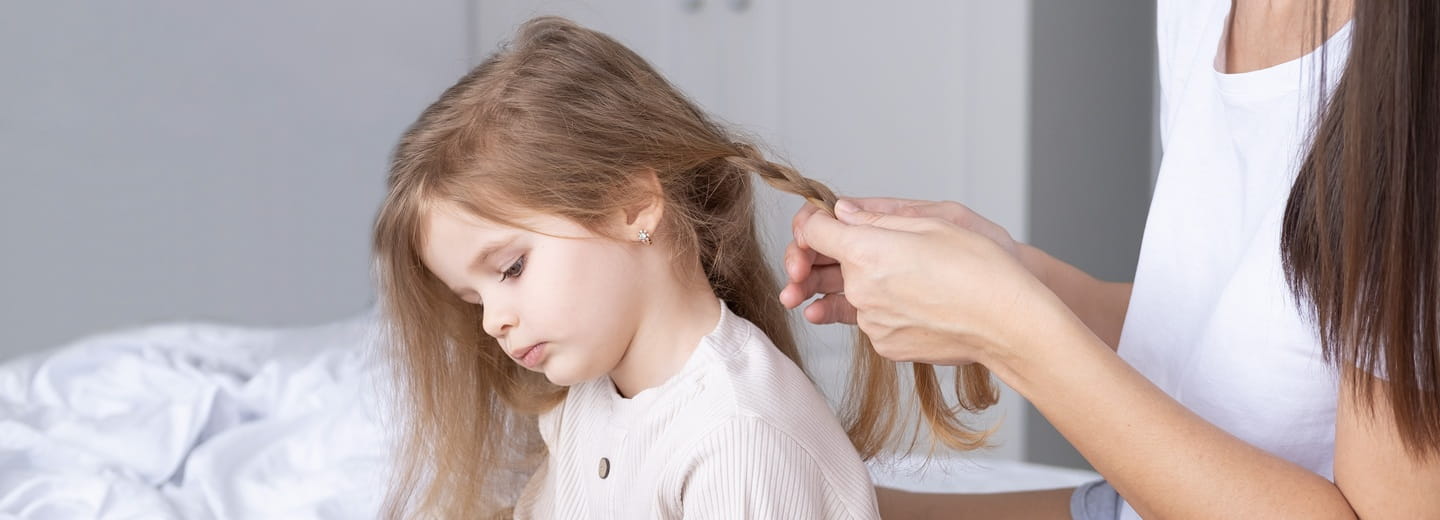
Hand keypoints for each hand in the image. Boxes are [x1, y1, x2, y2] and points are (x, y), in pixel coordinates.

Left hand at [780, 197, 1035, 325]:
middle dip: (837, 257)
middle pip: (828, 267)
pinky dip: (887, 308)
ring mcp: (871, 322)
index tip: (826, 221)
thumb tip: (842, 213)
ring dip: (867, 284)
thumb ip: (877, 218)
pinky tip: (919, 301)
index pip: (811, 230)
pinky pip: (873, 320)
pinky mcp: (885, 346)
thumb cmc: (981, 267)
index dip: (814, 221)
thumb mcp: (933, 222)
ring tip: (907, 278)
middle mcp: (860, 290)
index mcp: (866, 251)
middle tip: (862, 254)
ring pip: (853, 294)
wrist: (1010, 322)